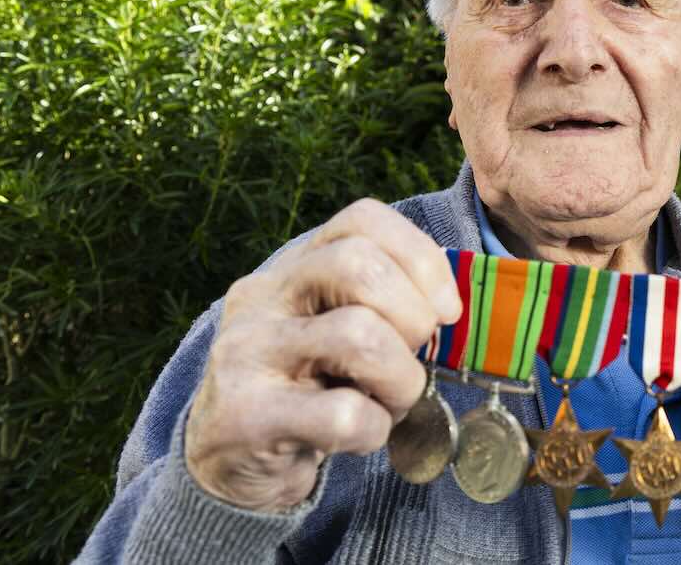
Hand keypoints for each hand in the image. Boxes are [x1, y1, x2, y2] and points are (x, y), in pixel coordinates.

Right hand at [184, 199, 460, 511]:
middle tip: (413, 358)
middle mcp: (262, 298)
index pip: (363, 219)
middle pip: (359, 264)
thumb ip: (385, 304)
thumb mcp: (338, 330)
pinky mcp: (246, 415)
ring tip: (389, 402)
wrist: (228, 460)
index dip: (422, 258)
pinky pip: (343, 414)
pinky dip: (374, 430)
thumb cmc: (308, 389)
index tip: (446, 310)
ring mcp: (247, 353)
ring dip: (402, 380)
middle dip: (413, 316)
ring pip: (359, 335)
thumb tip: (452, 304)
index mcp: (292, 268)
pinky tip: (356, 436)